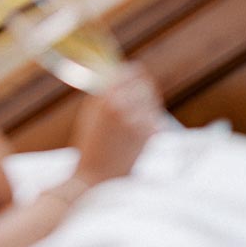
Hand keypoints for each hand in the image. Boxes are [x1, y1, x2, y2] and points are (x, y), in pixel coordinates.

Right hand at [70, 63, 161, 186]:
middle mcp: (123, 107)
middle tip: (137, 87)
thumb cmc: (90, 143)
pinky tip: (136, 127)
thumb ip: (105, 91)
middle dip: (140, 83)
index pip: (127, 73)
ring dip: (146, 100)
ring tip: (133, 111)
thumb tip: (118, 73)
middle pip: (143, 83)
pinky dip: (149, 117)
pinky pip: (155, 115)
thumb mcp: (90, 112)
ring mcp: (138, 120)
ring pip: (152, 98)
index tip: (131, 71)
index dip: (130, 71)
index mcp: (105, 98)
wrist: (97, 175)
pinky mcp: (149, 134)